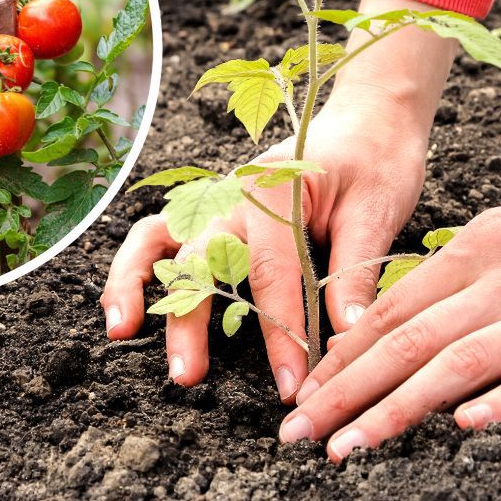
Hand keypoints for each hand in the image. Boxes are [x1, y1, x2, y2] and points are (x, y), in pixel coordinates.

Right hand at [102, 0, 457, 401]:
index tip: (292, 383)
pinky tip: (129, 307)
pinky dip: (137, 268)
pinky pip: (160, 236)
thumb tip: (346, 339)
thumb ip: (354, 275)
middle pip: (198, 259)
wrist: (371, 117)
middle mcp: (232, 191)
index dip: (280, 334)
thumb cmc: (376, 160)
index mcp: (273, 187)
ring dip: (135, 284)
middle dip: (188, 320)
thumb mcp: (377, 212)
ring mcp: (214, 200)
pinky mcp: (211, 212)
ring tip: (123, 330)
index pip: (270, 273)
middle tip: (186, 376)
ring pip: (156, 238)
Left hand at [279, 102, 500, 459]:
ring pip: (464, 362)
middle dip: (348, 392)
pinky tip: (466, 426)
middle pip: (413, 341)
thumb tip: (395, 315)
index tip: (305, 394)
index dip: (344, 355)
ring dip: (399, 408)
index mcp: (479, 246)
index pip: (394, 309)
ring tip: (352, 445)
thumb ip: (456, 272)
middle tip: (301, 433)